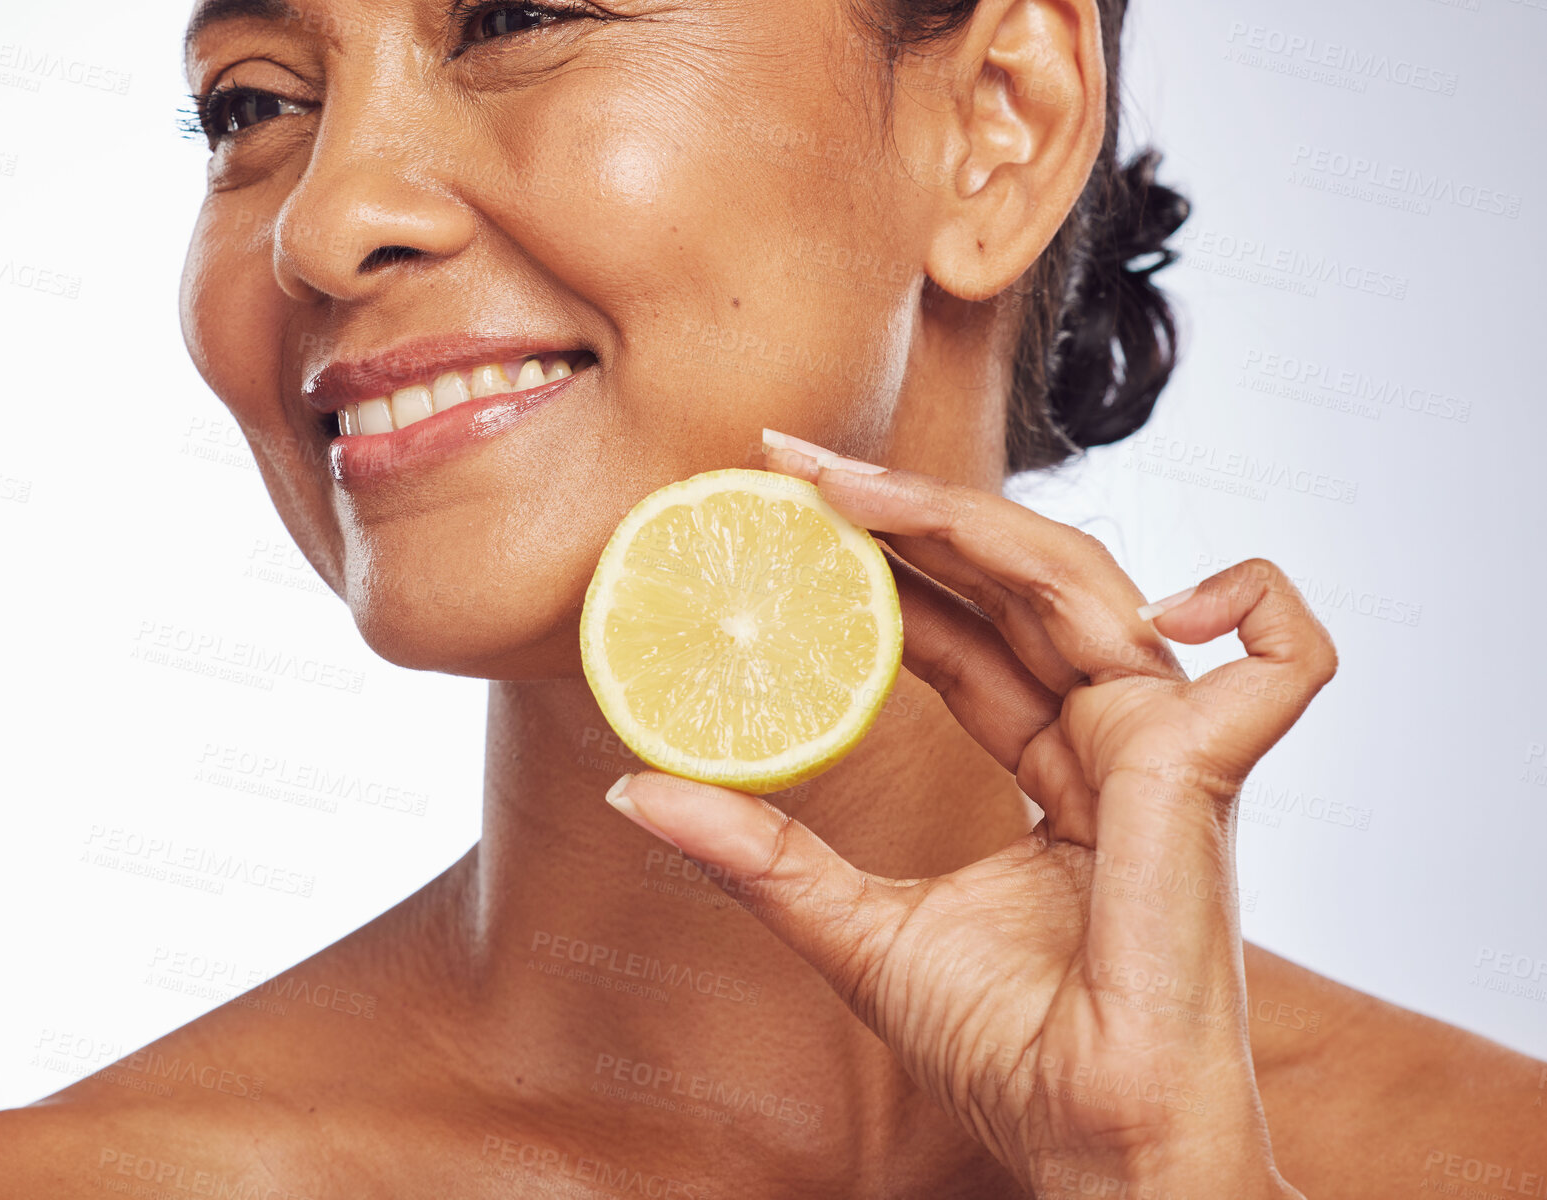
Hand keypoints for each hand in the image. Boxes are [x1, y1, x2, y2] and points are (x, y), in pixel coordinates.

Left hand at [602, 438, 1332, 1197]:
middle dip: (906, 510)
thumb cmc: (1005, 1055)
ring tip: (842, 486)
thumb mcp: (854, 931)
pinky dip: (1253, 601)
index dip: (887, 563)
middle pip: (1016, 583)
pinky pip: (1283, 662)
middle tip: (791, 463)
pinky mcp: (1207, 774)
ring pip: (1083, 584)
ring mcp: (1166, 751)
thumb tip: (635, 791)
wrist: (1085, 1147)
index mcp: (1060, 767)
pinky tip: (1162, 590)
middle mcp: (1116, 741)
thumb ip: (760, 852)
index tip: (788, 513)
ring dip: (967, 519)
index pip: (967, 630)